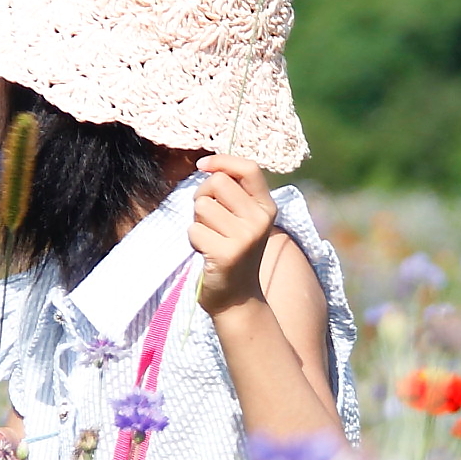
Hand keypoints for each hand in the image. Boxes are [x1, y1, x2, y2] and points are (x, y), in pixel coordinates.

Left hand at [191, 154, 279, 315]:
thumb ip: (233, 194)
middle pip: (218, 183)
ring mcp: (245, 237)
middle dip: (202, 195)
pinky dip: (194, 241)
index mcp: (266, 207)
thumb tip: (208, 165)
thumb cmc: (233, 251)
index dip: (222, 161)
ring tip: (210, 238)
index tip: (202, 165)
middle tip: (207, 217)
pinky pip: (194, 230)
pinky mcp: (227, 253)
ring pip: (202, 206)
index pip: (249, 169)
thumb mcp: (242, 219)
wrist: (237, 298)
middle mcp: (260, 220)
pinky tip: (206, 253)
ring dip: (197, 221)